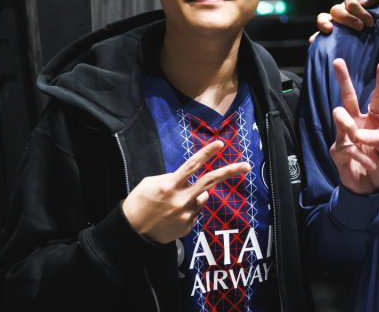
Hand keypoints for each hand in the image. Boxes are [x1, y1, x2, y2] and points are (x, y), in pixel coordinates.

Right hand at [122, 140, 249, 243]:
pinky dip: (188, 210)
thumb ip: (171, 178)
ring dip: (194, 196)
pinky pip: (195, 212)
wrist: (132, 234)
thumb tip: (190, 179)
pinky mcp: (188, 226)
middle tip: (246, 166)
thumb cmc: (138, 204)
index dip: (207, 153)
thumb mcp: (149, 184)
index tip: (220, 144)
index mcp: (169, 186)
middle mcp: (180, 199)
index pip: (192, 165)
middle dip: (230, 172)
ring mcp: (186, 214)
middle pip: (210, 181)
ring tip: (172, 205)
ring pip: (201, 197)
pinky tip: (172, 216)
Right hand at [310, 0, 378, 42]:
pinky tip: (313, 42)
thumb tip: (363, 2)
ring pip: (325, 17)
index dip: (360, 12)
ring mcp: (337, 20)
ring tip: (329, 30)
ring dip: (324, 23)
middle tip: (360, 28)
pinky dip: (316, 36)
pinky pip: (321, 32)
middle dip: (348, 19)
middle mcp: (343, 9)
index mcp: (353, 0)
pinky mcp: (334, 32)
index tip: (370, 23)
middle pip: (337, 10)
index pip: (352, 3)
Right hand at [330, 59, 378, 194]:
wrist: (371, 190)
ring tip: (358, 139)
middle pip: (348, 97)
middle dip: (343, 79)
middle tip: (337, 61)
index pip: (377, 98)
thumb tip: (359, 134)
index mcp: (374, 122)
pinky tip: (365, 163)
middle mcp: (358, 124)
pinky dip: (358, 155)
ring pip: (340, 117)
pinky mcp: (336, 149)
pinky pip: (344, 144)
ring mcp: (345, 135)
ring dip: (349, 125)